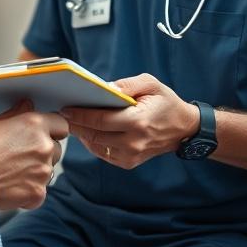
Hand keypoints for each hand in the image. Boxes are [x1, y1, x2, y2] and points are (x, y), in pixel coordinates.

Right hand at [0, 100, 69, 209]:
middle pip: (56, 148)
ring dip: (36, 170)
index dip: (52, 129)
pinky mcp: (38, 193)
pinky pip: (39, 190)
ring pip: (48, 170)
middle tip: (21, 154)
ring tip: (12, 171)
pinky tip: (10, 185)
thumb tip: (25, 105)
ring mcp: (43, 171)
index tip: (43, 133)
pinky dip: (28, 190)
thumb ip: (13, 115)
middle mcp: (43, 147)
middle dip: (43, 150)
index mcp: (34, 125)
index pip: (60, 124)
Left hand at [61, 73, 199, 169]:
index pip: (100, 119)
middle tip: (62, 113)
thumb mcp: (150, 84)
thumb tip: (104, 87)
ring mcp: (131, 155)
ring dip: (82, 134)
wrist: (184, 129)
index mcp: (138, 121)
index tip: (65, 108)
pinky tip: (87, 131)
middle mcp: (133, 142)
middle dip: (76, 124)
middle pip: (94, 134)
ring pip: (96, 146)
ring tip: (72, 121)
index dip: (80, 114)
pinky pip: (103, 153)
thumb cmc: (166, 103)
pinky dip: (92, 143)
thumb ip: (126, 84)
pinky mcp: (129, 162)